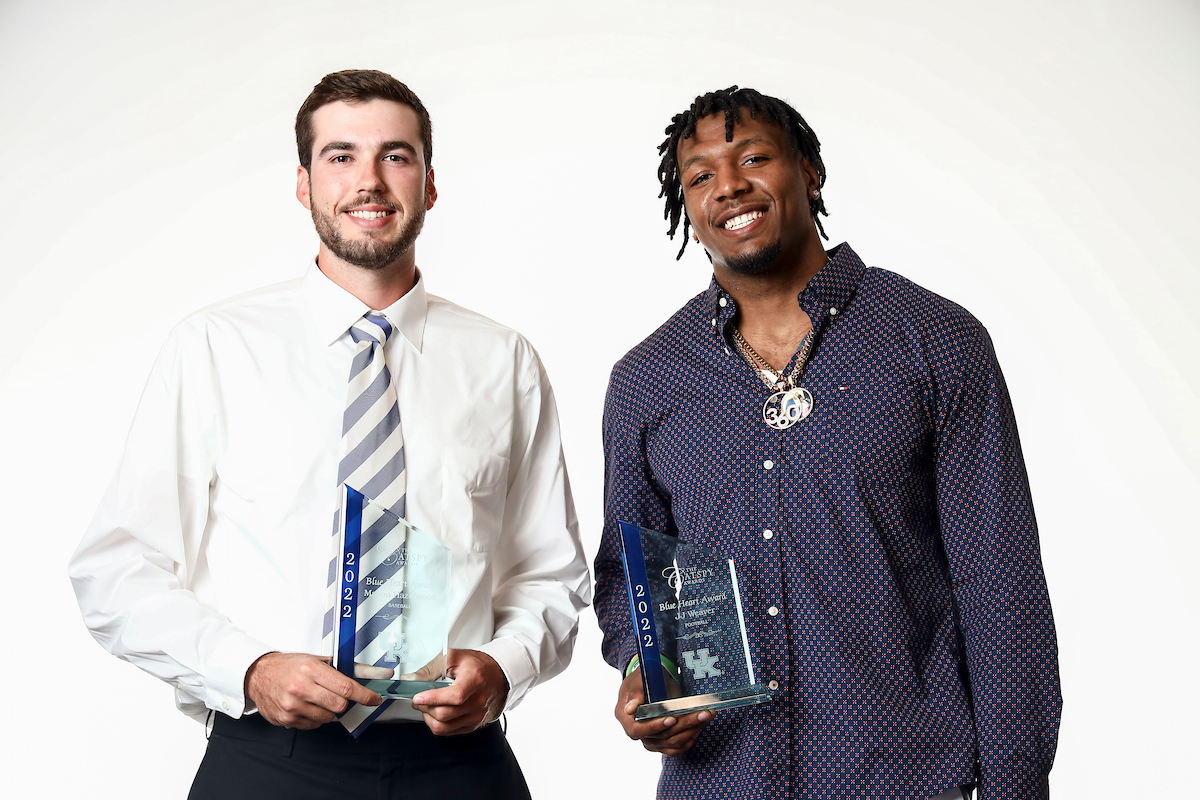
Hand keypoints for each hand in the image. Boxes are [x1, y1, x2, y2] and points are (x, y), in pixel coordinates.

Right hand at [243, 652, 389, 729]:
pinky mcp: (286, 719)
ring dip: (329, 710)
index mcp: (310, 669)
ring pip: (327, 718)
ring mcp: (292, 706)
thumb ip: (344, 668)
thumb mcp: (316, 660)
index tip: (374, 699)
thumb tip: (372, 673)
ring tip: (318, 698)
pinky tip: (307, 705)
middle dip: (344, 701)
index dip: (364, 695)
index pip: (346, 687)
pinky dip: (316, 717)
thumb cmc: (289, 666)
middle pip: (339, 705)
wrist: (258, 675)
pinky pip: (313, 725)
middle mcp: (301, 688)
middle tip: (337, 694)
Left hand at [410, 649, 508, 735]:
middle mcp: (479, 701)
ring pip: (444, 727)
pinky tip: (435, 712)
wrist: (495, 675)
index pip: (455, 696)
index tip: (418, 697)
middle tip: (418, 700)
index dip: (433, 699)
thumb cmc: (475, 665)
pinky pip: (449, 732)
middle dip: (425, 708)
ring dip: (429, 717)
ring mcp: (477, 715)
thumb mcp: (452, 657)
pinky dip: (437, 724)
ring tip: (426, 706)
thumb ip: (430, 669)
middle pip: (445, 714)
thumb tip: (410, 680)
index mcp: (475, 680)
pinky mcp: (473, 725)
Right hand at [615, 666, 713, 756]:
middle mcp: (636, 731)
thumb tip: (630, 709)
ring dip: (691, 730)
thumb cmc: (643, 678)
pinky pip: (676, 748)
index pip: (637, 730)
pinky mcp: (661, 743)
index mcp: (625, 716)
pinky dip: (689, 739)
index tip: (671, 719)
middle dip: (684, 724)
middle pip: (660, 736)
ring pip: (672, 742)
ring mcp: (649, 739)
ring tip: (706, 716)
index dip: (654, 727)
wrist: (651, 682)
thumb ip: (636, 692)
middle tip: (703, 713)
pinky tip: (699, 726)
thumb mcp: (638, 678)